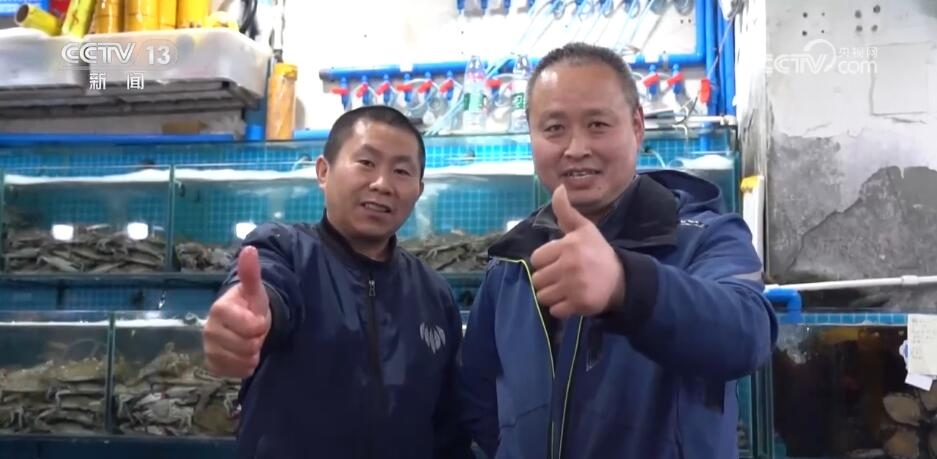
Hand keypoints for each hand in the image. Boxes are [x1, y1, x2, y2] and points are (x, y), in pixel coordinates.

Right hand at [203, 246, 270, 377]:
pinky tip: (244, 354)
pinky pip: (236, 373)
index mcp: (219, 309)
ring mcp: (208, 349)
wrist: (243, 322)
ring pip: (242, 361)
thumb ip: (251, 272)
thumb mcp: (255, 289)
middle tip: (253, 330)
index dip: (261, 324)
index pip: (251, 326)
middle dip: (257, 339)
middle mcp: (208, 330)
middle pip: (248, 346)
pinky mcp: (212, 365)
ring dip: (253, 353)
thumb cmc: (249, 305)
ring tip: (249, 340)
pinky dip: (245, 366)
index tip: (258, 318)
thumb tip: (250, 249)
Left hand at [530, 185, 625, 318]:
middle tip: (563, 277)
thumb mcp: (584, 229)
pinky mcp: (578, 304)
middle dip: (547, 280)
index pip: (536, 259)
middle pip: (537, 279)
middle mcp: (569, 265)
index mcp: (568, 245)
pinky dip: (561, 308)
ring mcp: (574, 286)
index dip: (545, 262)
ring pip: (543, 296)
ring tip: (565, 289)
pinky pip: (555, 311)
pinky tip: (572, 300)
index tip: (559, 262)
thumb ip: (566, 211)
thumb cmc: (598, 252)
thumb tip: (558, 188)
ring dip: (552, 295)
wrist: (622, 279)